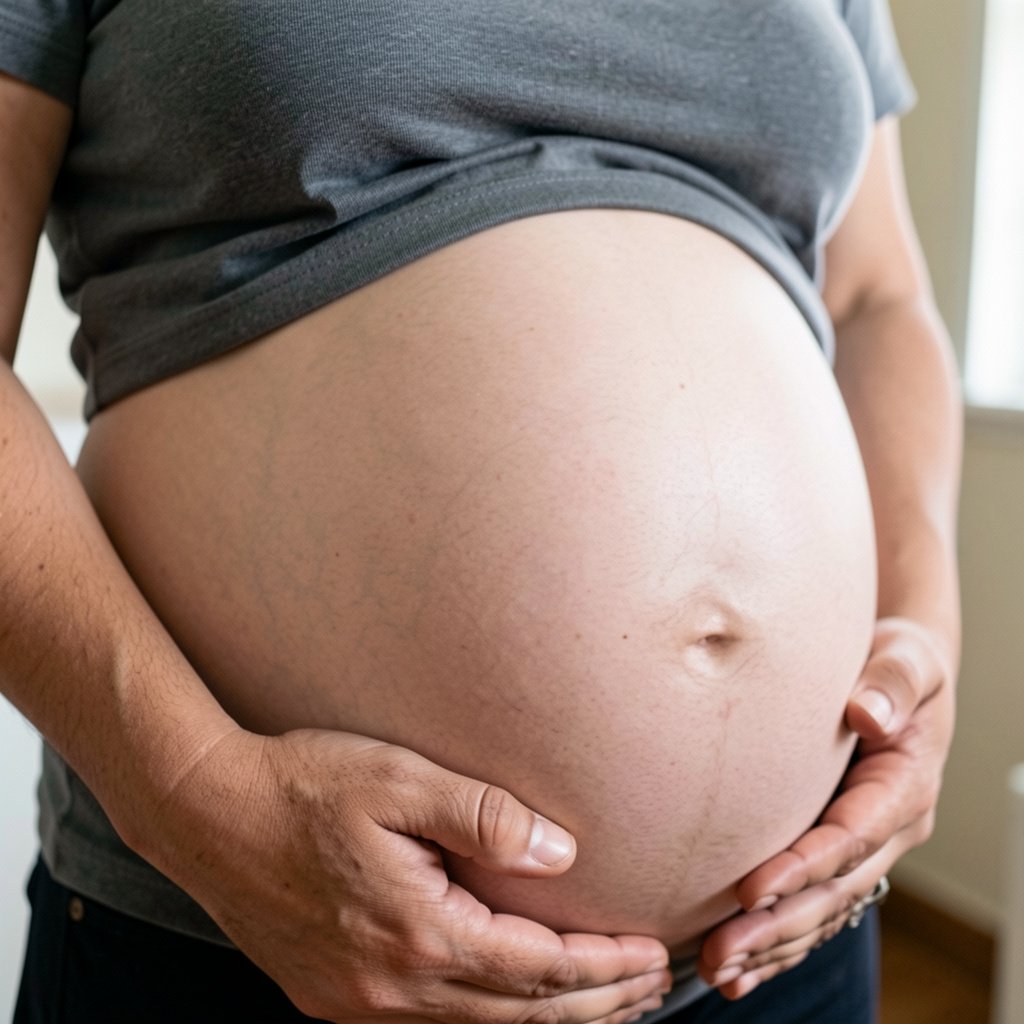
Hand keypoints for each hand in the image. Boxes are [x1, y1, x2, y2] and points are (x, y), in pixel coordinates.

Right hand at [143, 728, 671, 1023]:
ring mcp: (360, 1002)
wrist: (207, 813)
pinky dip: (491, 1015)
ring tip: (604, 1003)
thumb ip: (484, 816)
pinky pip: (433, 1022)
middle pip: (519, 1015)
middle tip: (652, 989)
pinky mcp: (336, 998)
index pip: (539, 971)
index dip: (604, 968)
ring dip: (548, 1017)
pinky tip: (512, 1000)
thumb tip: (560, 852)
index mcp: (417, 932)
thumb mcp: (399, 782)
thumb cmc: (304, 784)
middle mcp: (391, 987)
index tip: (652, 956)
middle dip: (596, 1005)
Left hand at [698, 617, 955, 998]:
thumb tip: (866, 713)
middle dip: (775, 927)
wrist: (898, 673)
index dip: (803, 867)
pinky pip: (812, 905)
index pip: (850, 838)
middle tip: (719, 954)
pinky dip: (777, 938)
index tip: (750, 890)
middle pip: (831, 892)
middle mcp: (887, 830)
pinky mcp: (838, 852)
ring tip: (717, 970)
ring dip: (770, 946)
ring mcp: (864, 848)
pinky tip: (736, 965)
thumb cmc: (898, 662)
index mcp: (904, 787)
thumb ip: (891, 683)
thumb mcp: (907, 660)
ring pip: (820, 912)